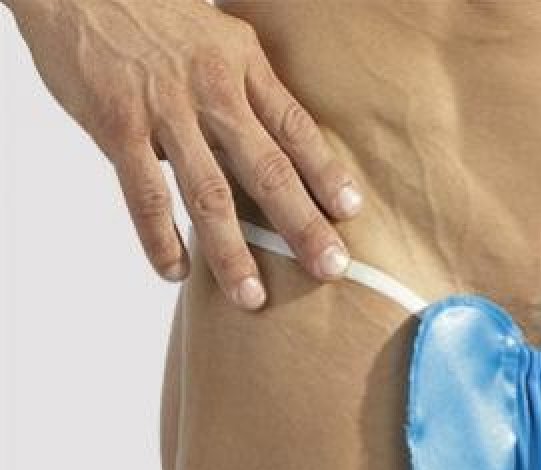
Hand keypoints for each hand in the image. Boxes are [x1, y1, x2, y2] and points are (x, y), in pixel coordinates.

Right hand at [7, 0, 362, 309]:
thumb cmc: (154, 14)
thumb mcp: (218, 38)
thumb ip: (247, 91)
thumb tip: (278, 146)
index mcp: (242, 65)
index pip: (296, 128)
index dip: (326, 172)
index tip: (351, 212)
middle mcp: (211, 89)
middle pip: (268, 169)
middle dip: (302, 225)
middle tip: (330, 268)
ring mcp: (164, 110)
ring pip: (208, 194)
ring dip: (232, 252)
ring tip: (252, 297)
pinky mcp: (117, 125)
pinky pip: (144, 194)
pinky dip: (160, 238)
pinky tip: (177, 272)